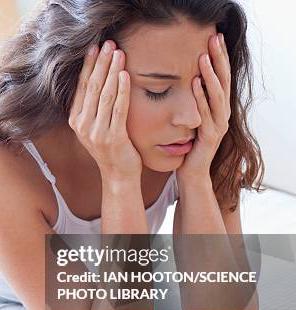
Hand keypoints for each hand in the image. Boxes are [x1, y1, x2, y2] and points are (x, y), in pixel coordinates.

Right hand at [68, 40, 141, 181]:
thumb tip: (94, 77)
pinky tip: (125, 75)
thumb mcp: (94, 126)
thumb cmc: (110, 147)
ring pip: (104, 95)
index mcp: (76, 120)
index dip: (88, 66)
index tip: (95, 47)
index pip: (82, 87)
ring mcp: (97, 133)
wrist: (118, 174)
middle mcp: (83, 126)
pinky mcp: (114, 137)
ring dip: (112, 71)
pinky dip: (122, 90)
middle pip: (92, 87)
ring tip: (119, 53)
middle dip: (101, 63)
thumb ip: (91, 106)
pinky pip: (118, 109)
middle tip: (108, 43)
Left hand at [177, 33, 231, 181]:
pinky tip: (194, 84)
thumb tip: (186, 76)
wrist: (191, 172)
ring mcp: (218, 125)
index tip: (214, 36)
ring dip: (209, 76)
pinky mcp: (210, 137)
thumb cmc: (189, 144)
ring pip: (217, 96)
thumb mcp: (192, 118)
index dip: (219, 57)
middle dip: (218, 60)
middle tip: (213, 39)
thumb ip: (194, 100)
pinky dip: (200, 98)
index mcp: (219, 107)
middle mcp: (222, 114)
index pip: (221, 77)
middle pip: (223, 81)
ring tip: (203, 58)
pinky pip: (205, 114)